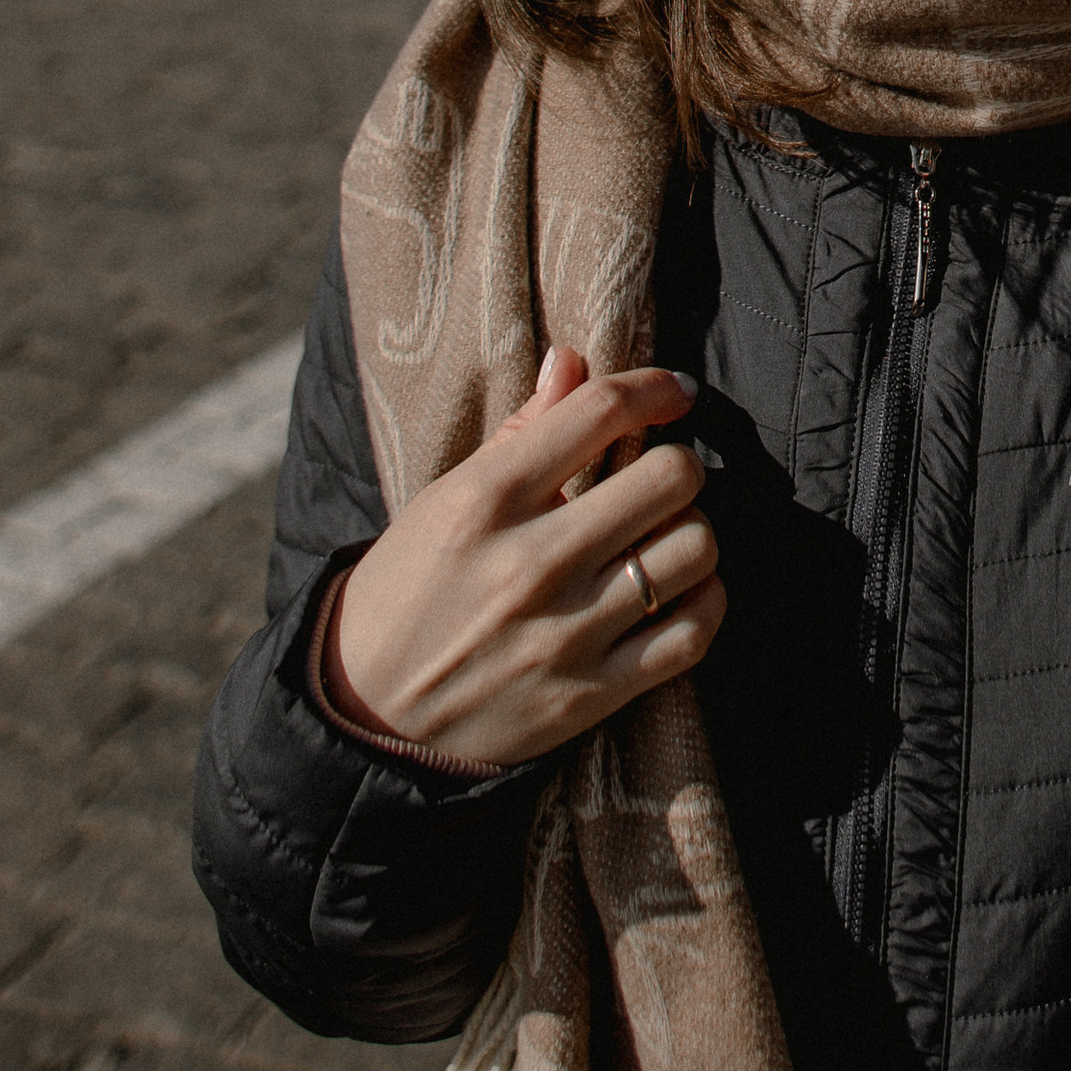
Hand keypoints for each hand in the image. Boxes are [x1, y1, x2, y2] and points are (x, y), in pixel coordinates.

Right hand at [327, 347, 723, 766]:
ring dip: (691, 533)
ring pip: (693, 549)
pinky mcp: (590, 694)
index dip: (654, 388)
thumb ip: (521, 431)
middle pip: (670, 476)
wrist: (368, 710)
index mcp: (488, 500)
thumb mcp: (445, 499)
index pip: (601, 412)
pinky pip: (692, 634)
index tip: (674, 394)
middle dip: (678, 466)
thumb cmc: (408, 588)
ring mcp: (566, 633)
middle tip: (660, 481)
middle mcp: (532, 562)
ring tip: (665, 538)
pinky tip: (679, 591)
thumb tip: (574, 359)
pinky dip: (703, 602)